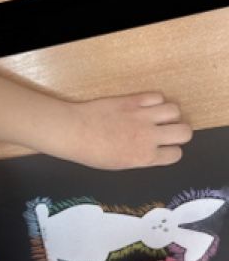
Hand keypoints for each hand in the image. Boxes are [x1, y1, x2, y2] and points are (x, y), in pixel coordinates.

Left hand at [68, 93, 192, 170]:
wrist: (75, 131)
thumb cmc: (92, 152)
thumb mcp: (120, 164)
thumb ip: (141, 158)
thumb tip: (151, 151)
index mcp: (145, 157)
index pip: (176, 154)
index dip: (172, 150)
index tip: (165, 147)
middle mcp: (149, 136)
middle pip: (185, 131)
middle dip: (180, 131)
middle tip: (168, 130)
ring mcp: (142, 116)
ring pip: (175, 110)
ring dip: (170, 114)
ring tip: (158, 115)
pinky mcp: (133, 100)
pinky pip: (156, 96)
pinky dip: (155, 100)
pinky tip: (146, 105)